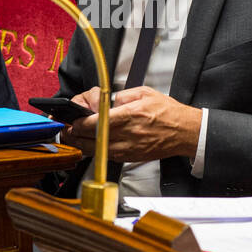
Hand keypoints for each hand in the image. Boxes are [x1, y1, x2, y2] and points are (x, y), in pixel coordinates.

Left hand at [62, 85, 201, 161]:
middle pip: (91, 139)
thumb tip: (103, 101)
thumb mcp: (144, 93)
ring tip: (74, 138)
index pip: (95, 122)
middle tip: (67, 130)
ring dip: (82, 145)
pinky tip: (91, 145)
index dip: (78, 123)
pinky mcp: (130, 157)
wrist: (184, 131)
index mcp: (129, 115)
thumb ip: (120, 97)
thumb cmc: (168, 113)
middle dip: (74, 135)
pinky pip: (107, 156)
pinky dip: (96, 151)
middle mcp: (127, 134)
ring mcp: (128, 149)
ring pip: (96, 151)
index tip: (72, 120)